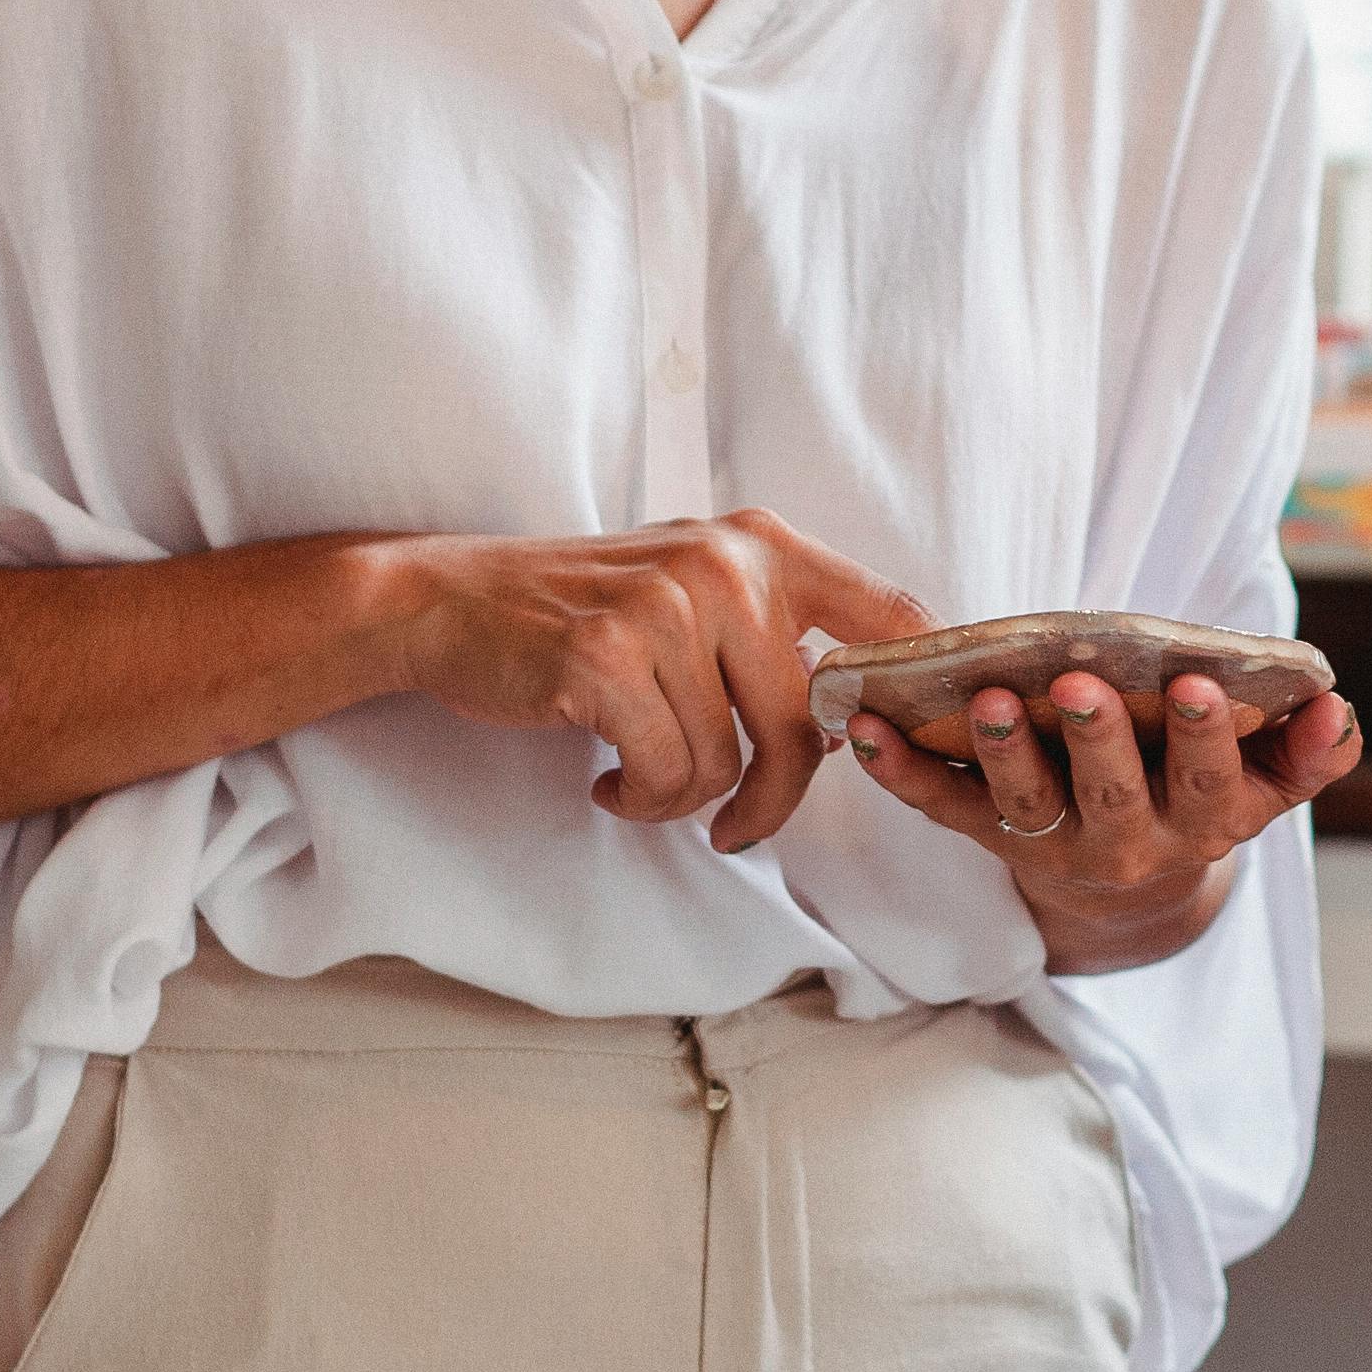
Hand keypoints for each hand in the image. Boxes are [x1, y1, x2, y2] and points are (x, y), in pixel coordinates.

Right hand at [368, 511, 932, 851]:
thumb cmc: (585, 612)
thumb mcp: (696, 587)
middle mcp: (725, 565)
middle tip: (739, 826)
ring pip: (728, 761)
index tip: (906, 750)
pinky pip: (668, 774)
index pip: (894, 616)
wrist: (452, 601)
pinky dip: (644, 799)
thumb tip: (859, 718)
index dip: (919, 696)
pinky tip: (611, 783)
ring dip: (686, 797)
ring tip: (643, 777)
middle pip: (808, 725)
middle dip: (777, 796)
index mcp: (764, 545)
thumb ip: (777, 632)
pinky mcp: (606, 660)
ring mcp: (665, 608)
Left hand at [843, 669, 1366, 962]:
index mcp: (1201, 823)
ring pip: (1025, 804)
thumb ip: (1308, 752)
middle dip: (1099, 741)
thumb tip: (1334, 709)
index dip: (1209, 739)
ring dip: (1004, 751)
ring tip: (987, 699)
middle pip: (1114, 797)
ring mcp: (1051, 843)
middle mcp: (1127, 845)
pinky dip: (896, 771)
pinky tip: (865, 726)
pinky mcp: (988, 836)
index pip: (1212, 785)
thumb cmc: (1199, 793)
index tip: (1199, 686)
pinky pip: (939, 808)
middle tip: (1081, 687)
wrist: (1128, 884)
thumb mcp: (1265, 783)